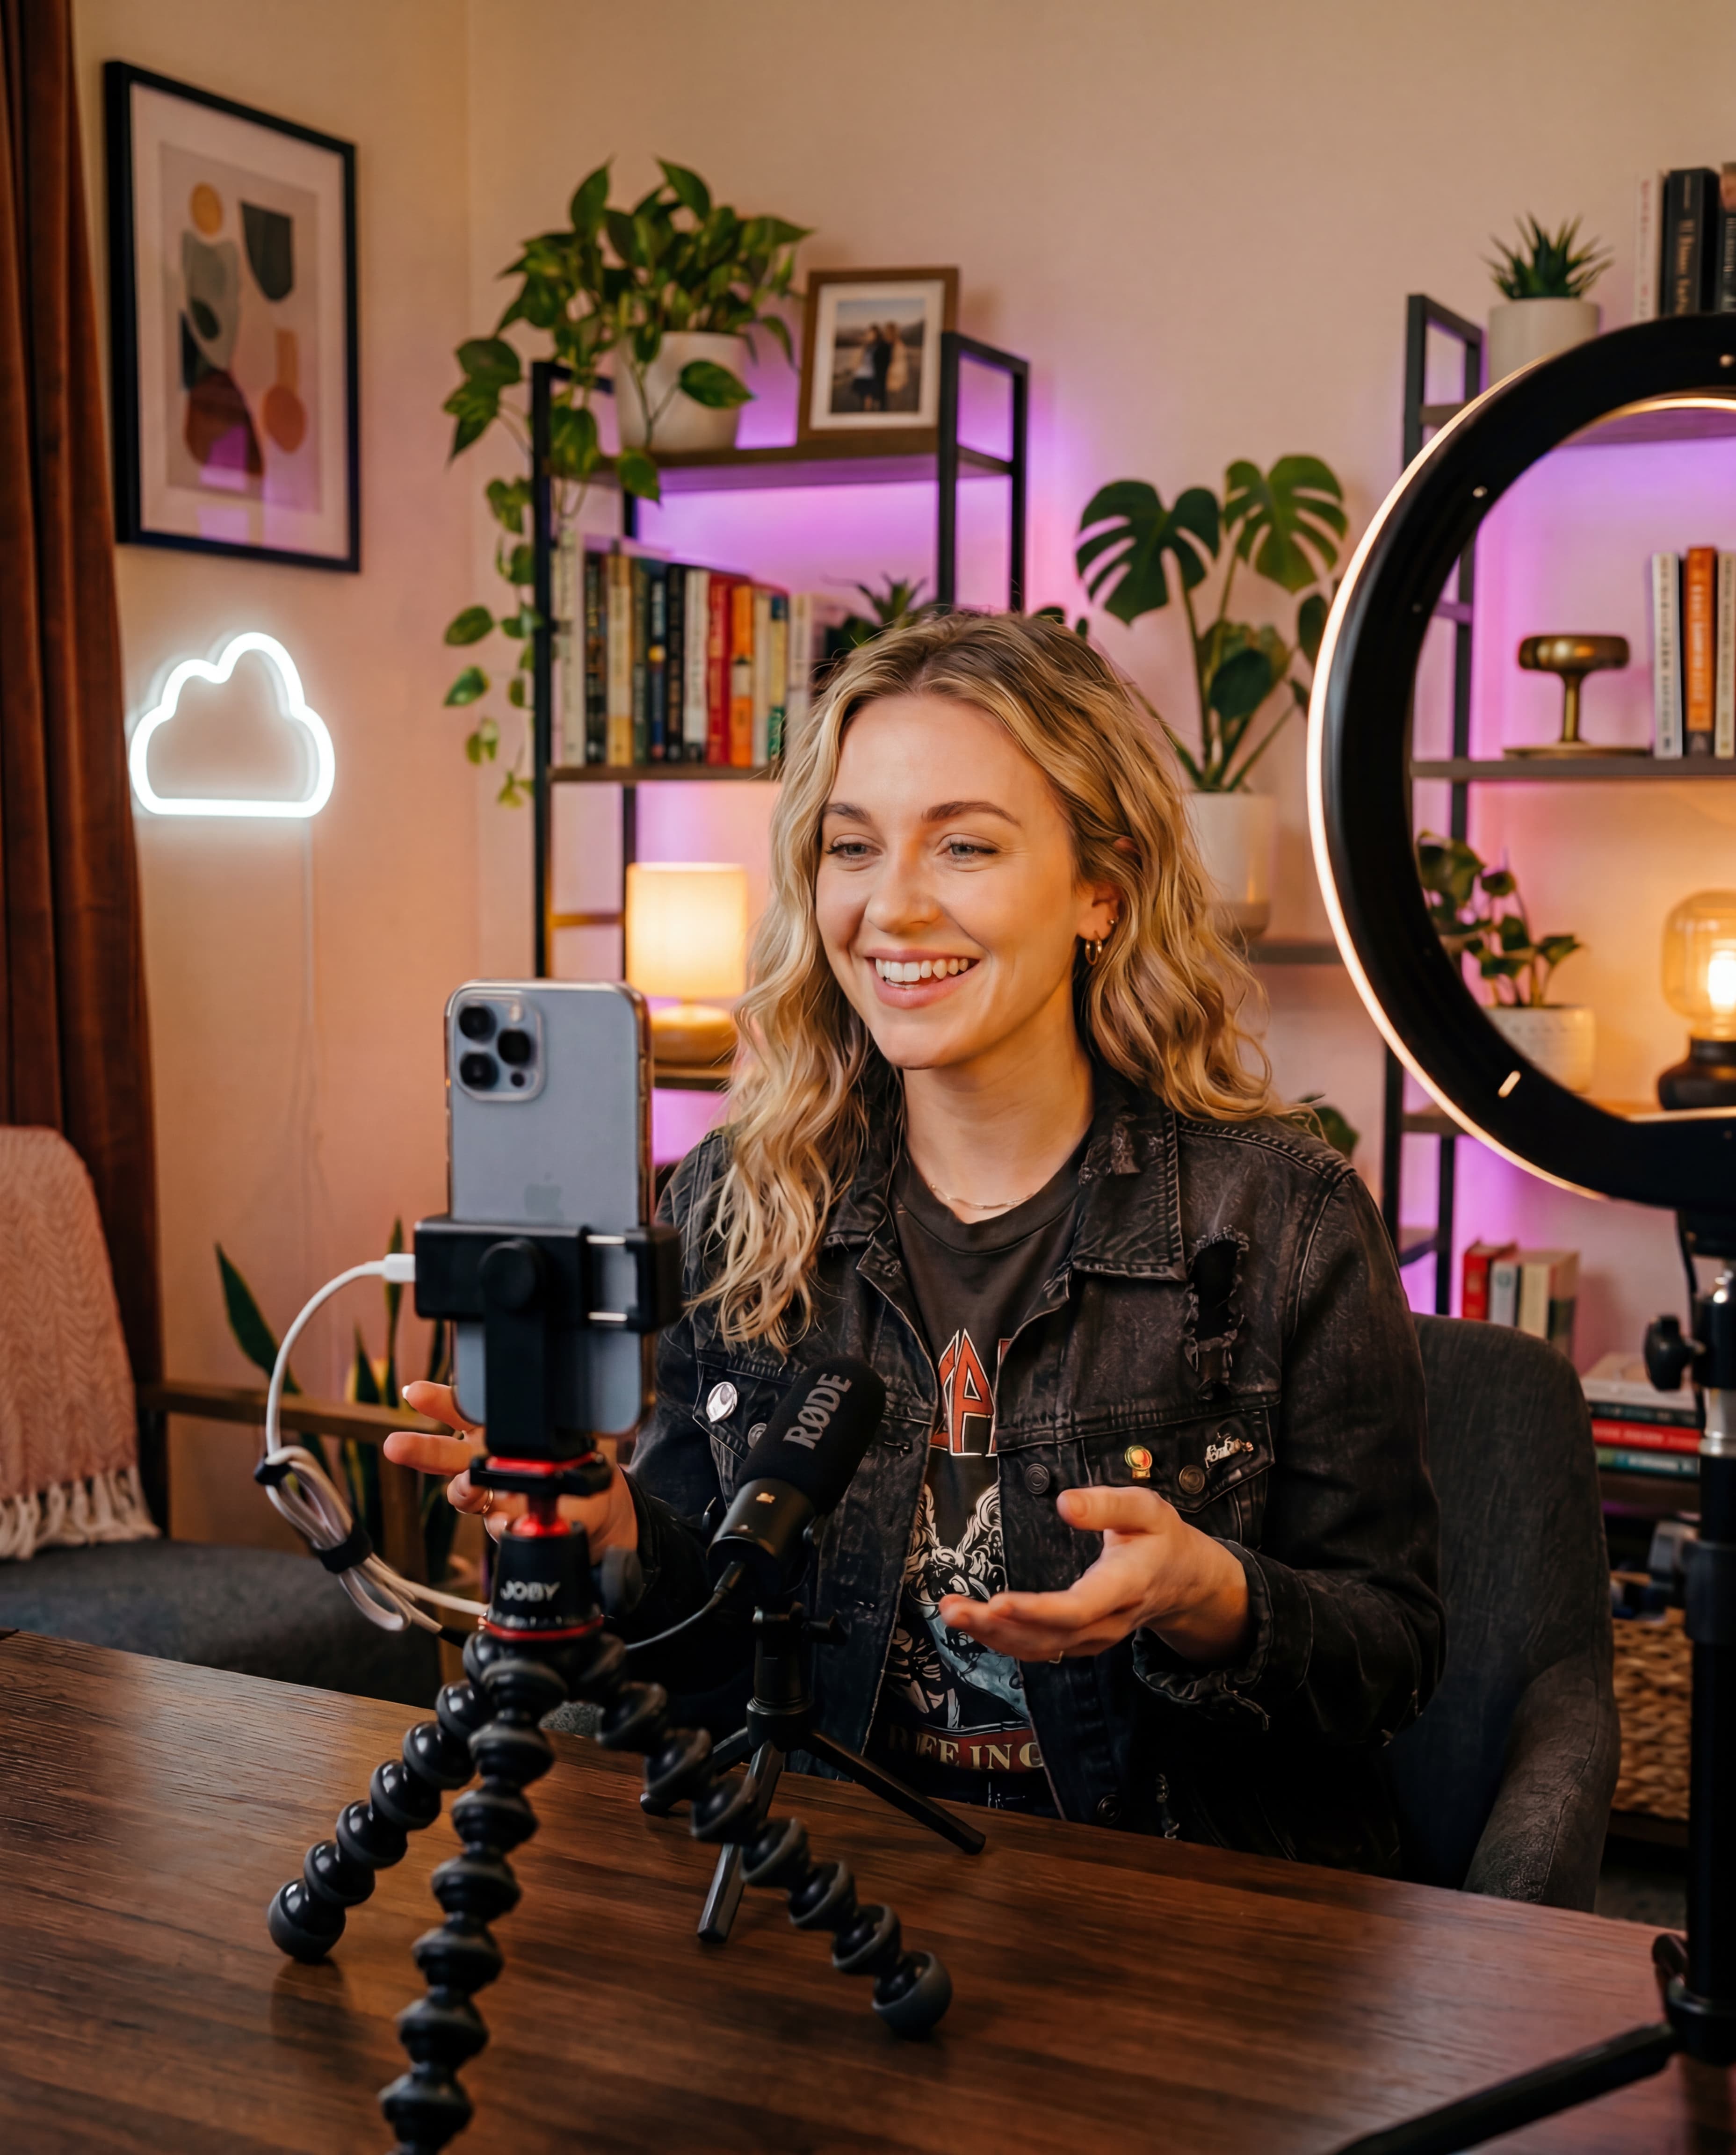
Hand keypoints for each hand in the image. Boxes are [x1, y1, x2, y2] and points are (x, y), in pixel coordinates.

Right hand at [383, 1381, 637, 1554]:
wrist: (596, 1508)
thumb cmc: (573, 1464)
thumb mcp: (567, 1441)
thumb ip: (545, 1437)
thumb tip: (531, 1424)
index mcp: (497, 1430)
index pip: (464, 1410)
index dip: (439, 1402)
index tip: (416, 1394)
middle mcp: (486, 1460)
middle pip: (446, 1452)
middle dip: (420, 1447)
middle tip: (396, 1445)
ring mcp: (491, 1495)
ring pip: (462, 1492)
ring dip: (462, 1489)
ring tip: (471, 1485)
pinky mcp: (504, 1523)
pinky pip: (496, 1524)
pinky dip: (502, 1522)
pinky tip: (510, 1520)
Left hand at [939, 1485, 1249, 1665]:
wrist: (1183, 1579)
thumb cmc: (1160, 1539)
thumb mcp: (1145, 1508)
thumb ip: (1106, 1505)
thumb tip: (1064, 1504)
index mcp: (1124, 1586)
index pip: (1079, 1608)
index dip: (1038, 1610)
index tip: (998, 1601)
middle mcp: (1108, 1621)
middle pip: (1050, 1635)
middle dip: (997, 1626)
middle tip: (953, 1609)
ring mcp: (1094, 1637)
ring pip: (1041, 1648)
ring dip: (993, 1636)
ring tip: (953, 1614)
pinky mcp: (1081, 1640)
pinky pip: (1042, 1649)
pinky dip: (1006, 1640)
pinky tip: (977, 1626)